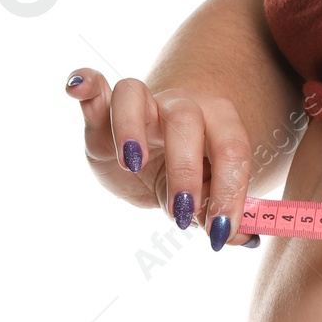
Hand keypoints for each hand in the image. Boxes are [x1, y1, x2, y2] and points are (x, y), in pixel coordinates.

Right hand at [64, 68, 257, 249]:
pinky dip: (86, 82)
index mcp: (218, 125)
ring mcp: (141, 104)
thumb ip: (220, 215)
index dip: (231, 191)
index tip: (221, 231)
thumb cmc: (186, 178)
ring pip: (134, 95)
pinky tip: (77, 88)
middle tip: (180, 214)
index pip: (233, 150)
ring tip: (132, 164)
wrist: (152, 163)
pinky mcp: (103, 112)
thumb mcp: (203, 200)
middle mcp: (181, 106)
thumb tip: (245, 239)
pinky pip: (95, 87)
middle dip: (185, 171)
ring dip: (130, 128)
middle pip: (186, 121)